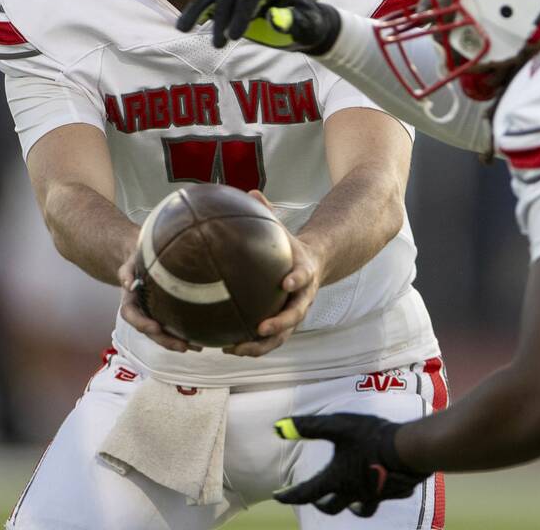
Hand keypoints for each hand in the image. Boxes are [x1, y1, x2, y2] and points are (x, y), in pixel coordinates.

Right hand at [116, 259, 202, 353]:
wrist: (148, 261)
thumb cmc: (138, 261)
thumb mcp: (130, 263)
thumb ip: (125, 272)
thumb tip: (128, 284)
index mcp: (130, 302)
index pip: (130, 315)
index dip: (142, 323)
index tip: (156, 327)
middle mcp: (142, 313)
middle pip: (151, 332)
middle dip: (166, 340)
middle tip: (183, 346)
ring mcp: (154, 317)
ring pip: (164, 335)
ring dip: (179, 343)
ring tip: (197, 347)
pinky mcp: (167, 317)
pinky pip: (175, 330)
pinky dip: (187, 337)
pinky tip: (201, 342)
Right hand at [175, 0, 340, 52]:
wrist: (306, 22)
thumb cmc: (310, 23)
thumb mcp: (309, 24)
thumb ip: (294, 21)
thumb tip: (275, 18)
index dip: (241, 15)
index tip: (234, 37)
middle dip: (221, 20)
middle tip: (219, 45)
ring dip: (197, 11)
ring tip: (183, 29)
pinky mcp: (232, 2)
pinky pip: (210, 2)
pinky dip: (197, 11)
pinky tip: (185, 25)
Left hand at [223, 190, 322, 356]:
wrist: (314, 265)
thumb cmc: (291, 247)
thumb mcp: (283, 230)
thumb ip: (268, 214)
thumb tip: (250, 191)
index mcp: (305, 273)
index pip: (304, 276)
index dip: (297, 280)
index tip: (286, 281)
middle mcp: (303, 298)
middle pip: (295, 316)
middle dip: (279, 324)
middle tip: (260, 327)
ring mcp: (294, 315)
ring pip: (281, 336)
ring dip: (260, 345)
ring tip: (236, 348)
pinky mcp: (283, 327)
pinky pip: (268, 341)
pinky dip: (250, 347)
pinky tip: (225, 347)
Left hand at [272, 414, 429, 516]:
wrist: (408, 449)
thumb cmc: (370, 437)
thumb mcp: (337, 426)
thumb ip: (309, 427)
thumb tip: (278, 428)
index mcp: (337, 479)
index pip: (306, 493)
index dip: (289, 496)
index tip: (278, 496)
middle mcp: (354, 492)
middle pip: (332, 507)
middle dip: (321, 505)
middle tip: (316, 501)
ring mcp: (375, 494)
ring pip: (360, 509)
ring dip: (351, 507)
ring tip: (350, 503)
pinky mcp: (395, 491)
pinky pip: (385, 498)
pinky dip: (380, 495)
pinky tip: (382, 486)